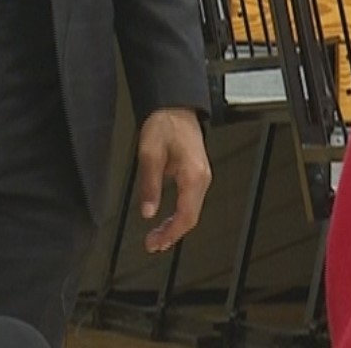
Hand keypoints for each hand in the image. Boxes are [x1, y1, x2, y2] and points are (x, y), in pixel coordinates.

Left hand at [134, 108, 210, 252]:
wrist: (175, 106)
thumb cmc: (165, 124)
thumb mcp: (150, 154)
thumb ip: (150, 185)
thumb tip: (148, 211)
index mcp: (193, 175)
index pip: (186, 216)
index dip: (170, 233)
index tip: (155, 243)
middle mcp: (202, 178)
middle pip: (191, 217)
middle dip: (172, 234)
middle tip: (153, 244)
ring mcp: (202, 176)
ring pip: (192, 211)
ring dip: (175, 226)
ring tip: (157, 237)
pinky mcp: (197, 174)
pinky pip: (191, 201)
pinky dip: (180, 215)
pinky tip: (168, 220)